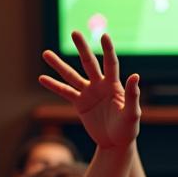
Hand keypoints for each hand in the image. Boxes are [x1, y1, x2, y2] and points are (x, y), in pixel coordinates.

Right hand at [40, 32, 140, 149]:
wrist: (116, 143)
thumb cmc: (128, 129)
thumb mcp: (132, 114)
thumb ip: (132, 95)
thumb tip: (135, 75)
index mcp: (114, 85)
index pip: (111, 63)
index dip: (108, 50)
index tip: (104, 36)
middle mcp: (100, 85)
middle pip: (89, 63)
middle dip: (82, 48)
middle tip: (74, 33)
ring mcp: (88, 93)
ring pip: (71, 76)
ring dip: (59, 65)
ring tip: (45, 53)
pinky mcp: (80, 104)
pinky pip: (65, 92)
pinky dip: (53, 86)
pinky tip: (42, 78)